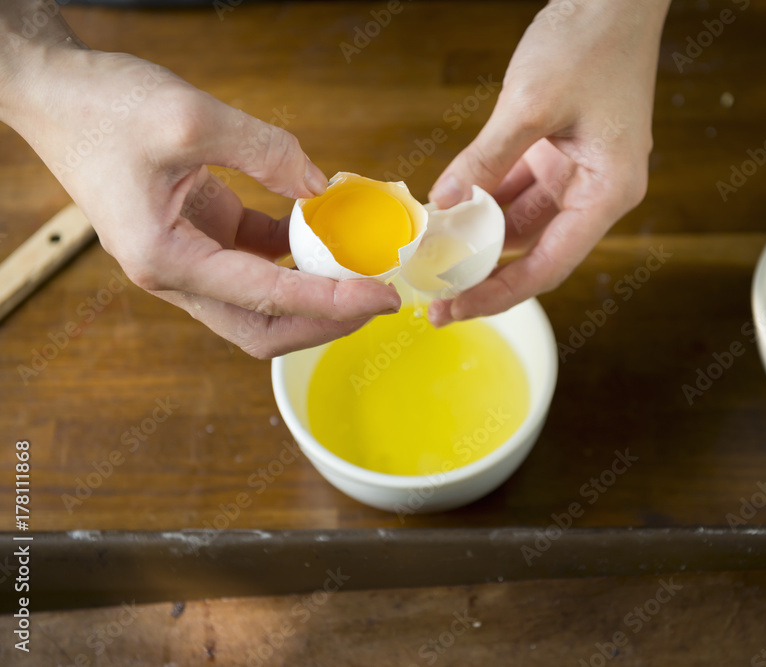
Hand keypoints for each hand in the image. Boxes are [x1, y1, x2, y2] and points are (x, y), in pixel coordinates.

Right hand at [1, 16, 399, 357]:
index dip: (333, 302)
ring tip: (362, 271)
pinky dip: (295, 255)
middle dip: (324, 320)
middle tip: (378, 297)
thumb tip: (321, 188)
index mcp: (165, 259)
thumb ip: (266, 151)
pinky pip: (256, 261)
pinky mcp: (199, 234)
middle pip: (263, 327)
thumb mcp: (191, 118)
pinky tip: (329, 233)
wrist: (53, 91)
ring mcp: (187, 256)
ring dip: (312, 293)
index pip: (268, 298)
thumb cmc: (101, 106)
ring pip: (261, 303)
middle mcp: (174, 272)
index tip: (384, 296)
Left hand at [427, 0, 669, 325]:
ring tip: (432, 252)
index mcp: (608, 191)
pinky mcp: (559, 152)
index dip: (498, 294)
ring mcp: (578, 171)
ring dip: (479, 234)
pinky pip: (517, 189)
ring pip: (521, 222)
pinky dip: (484, 198)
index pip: (548, 265)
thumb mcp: (531, 104)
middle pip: (534, 251)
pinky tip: (449, 208)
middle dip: (483, 271)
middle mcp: (597, 190)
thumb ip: (486, 159)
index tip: (453, 309)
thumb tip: (445, 204)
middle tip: (433, 292)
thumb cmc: (591, 41)